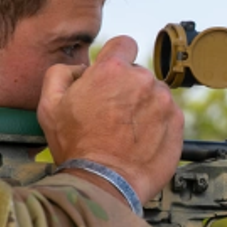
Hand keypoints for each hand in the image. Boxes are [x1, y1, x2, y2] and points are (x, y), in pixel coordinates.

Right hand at [37, 35, 183, 202]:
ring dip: (143, 106)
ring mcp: (163, 101)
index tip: (111, 74)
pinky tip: (140, 140)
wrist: (104, 183)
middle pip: (138, 73)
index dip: (116, 57)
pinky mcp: (177, 123)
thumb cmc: (76, 146)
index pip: (124, 44)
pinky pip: (168, 114)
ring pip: (154, 94)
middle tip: (111, 114)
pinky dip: (157, 124)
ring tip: (125, 131)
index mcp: (113, 70)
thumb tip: (79, 69)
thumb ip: (61, 73)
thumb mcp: (49, 105)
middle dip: (127, 87)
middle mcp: (143, 80)